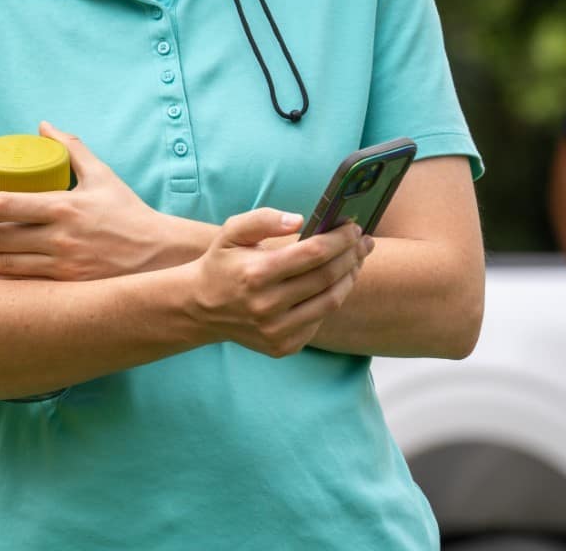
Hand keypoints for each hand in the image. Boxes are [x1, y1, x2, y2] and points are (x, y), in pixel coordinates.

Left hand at [0, 123, 192, 279]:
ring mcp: (64, 267)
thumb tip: (44, 125)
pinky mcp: (69, 289)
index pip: (7, 204)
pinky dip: (1, 282)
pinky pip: (26, 287)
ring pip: (9, 265)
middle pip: (1, 237)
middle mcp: (60, 238)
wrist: (160, 256)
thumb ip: (72, 149)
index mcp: (64, 207)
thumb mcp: (101, 175)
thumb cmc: (128, 213)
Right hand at [182, 208, 373, 358]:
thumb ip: (263, 219)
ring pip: (329, 302)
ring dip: (349, 278)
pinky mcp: (283, 346)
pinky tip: (334, 283)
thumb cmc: (222, 263)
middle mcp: (267, 306)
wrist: (201, 308)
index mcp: (256, 274)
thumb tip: (299, 219)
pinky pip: (318, 321)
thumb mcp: (231, 232)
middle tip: (364, 241)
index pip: (312, 254)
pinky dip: (331, 299)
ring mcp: (276, 331)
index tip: (353, 227)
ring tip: (355, 261)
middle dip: (351, 256)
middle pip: (326, 278)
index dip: (339, 239)